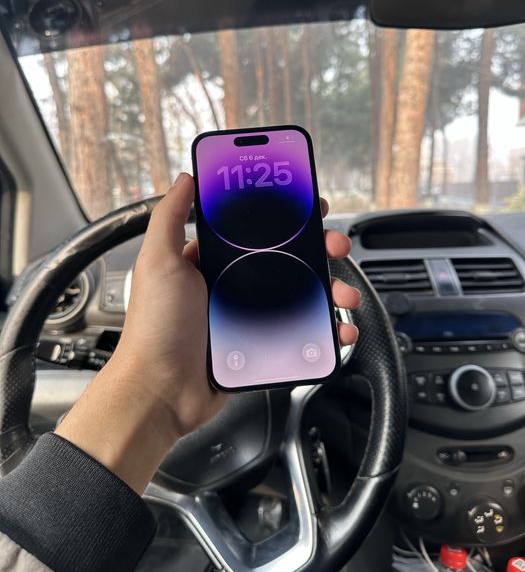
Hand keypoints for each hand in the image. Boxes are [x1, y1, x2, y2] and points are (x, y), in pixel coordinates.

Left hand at [57, 173, 359, 493]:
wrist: (162, 392)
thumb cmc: (155, 328)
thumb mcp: (159, 262)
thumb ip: (170, 217)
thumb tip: (186, 179)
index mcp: (213, 261)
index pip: (256, 228)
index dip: (285, 215)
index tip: (309, 206)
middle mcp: (234, 284)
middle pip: (288, 258)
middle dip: (318, 248)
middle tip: (335, 244)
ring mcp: (250, 316)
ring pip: (301, 294)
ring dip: (330, 288)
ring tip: (344, 293)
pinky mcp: (262, 345)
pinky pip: (301, 331)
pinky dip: (325, 329)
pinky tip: (338, 328)